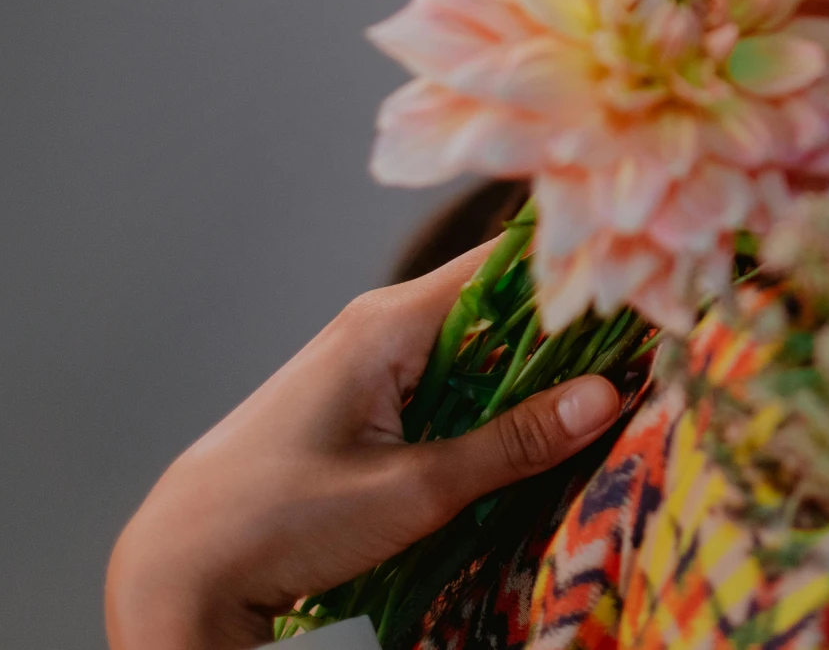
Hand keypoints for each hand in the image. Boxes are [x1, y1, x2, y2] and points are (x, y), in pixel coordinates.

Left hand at [105, 245, 622, 649]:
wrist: (178, 565)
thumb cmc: (279, 519)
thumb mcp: (411, 491)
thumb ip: (511, 444)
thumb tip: (608, 395)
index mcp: (390, 321)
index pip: (506, 264)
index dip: (576, 269)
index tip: (648, 282)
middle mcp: (381, 325)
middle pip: (499, 305)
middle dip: (569, 328)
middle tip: (649, 347)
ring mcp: (369, 363)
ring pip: (477, 349)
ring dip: (533, 373)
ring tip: (610, 387)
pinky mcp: (363, 403)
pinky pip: (448, 383)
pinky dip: (493, 402)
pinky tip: (533, 432)